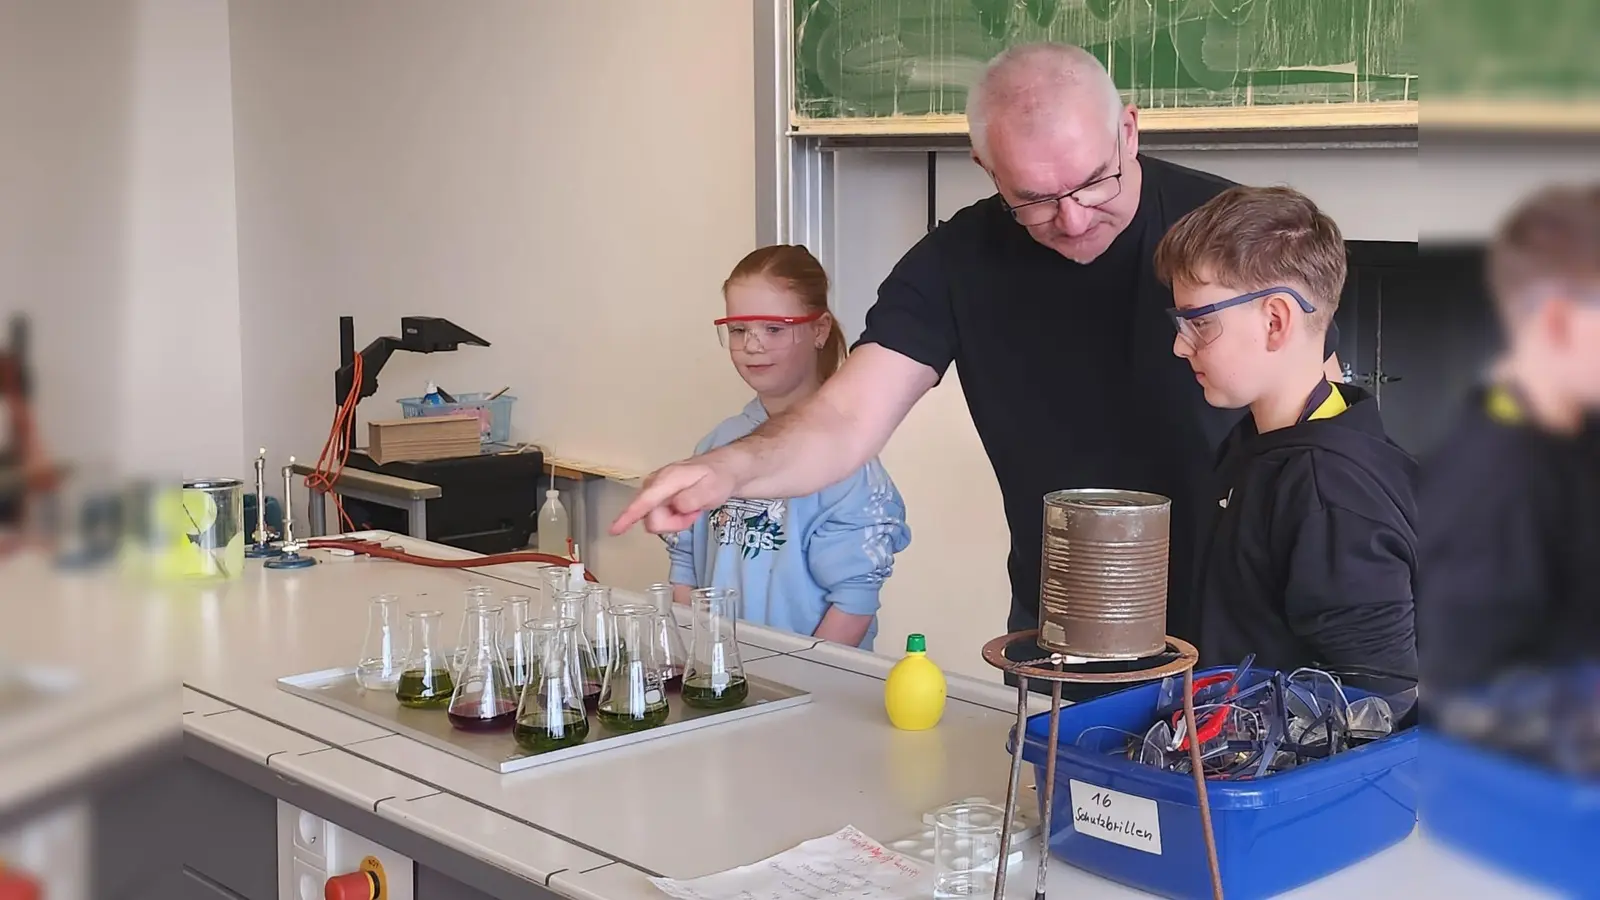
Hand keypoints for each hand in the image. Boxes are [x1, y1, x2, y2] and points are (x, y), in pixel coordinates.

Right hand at [610, 459, 736, 534]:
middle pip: (652, 518)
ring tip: (692, 509)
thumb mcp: (711, 490)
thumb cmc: (717, 478)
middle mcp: (655, 483)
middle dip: (674, 523)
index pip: (644, 501)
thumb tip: (675, 507)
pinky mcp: (657, 496)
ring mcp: (655, 490)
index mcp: (666, 479)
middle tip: (693, 513)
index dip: (628, 517)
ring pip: (656, 520)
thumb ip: (692, 499)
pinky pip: (660, 516)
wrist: (723, 469)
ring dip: (676, 521)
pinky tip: (687, 508)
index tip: (614, 530)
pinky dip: (675, 517)